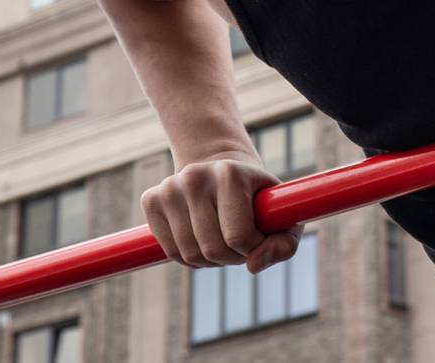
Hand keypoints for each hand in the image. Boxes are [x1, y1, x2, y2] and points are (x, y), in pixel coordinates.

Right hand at [140, 152, 302, 272]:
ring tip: (222, 240)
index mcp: (230, 173)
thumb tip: (253, 267)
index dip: (253, 248)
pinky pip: (170, 251)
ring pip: (189, 254)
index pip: (239, 237)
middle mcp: (195, 176)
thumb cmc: (257, 197)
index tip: (258, 237)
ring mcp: (170, 187)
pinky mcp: (151, 199)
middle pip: (213, 249)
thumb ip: (283, 245)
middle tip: (239, 242)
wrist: (222, 167)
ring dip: (210, 261)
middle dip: (231, 257)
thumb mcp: (282, 216)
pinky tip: (201, 239)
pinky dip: (188, 258)